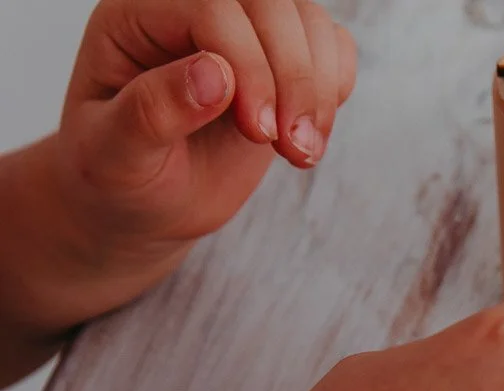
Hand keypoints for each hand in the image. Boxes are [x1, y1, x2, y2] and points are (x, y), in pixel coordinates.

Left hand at [58, 0, 356, 254]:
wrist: (146, 203)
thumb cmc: (119, 178)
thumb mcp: (115, 155)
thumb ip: (153, 111)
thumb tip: (215, 75)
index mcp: (138, 15)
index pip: (213, 5)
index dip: (248, 64)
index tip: (259, 134)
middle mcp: (193, 10)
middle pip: (271, 2)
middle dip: (294, 76)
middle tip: (292, 148)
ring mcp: (242, 35)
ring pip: (308, 21)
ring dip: (319, 90)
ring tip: (302, 152)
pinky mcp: (279, 65)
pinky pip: (330, 47)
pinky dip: (334, 89)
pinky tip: (309, 136)